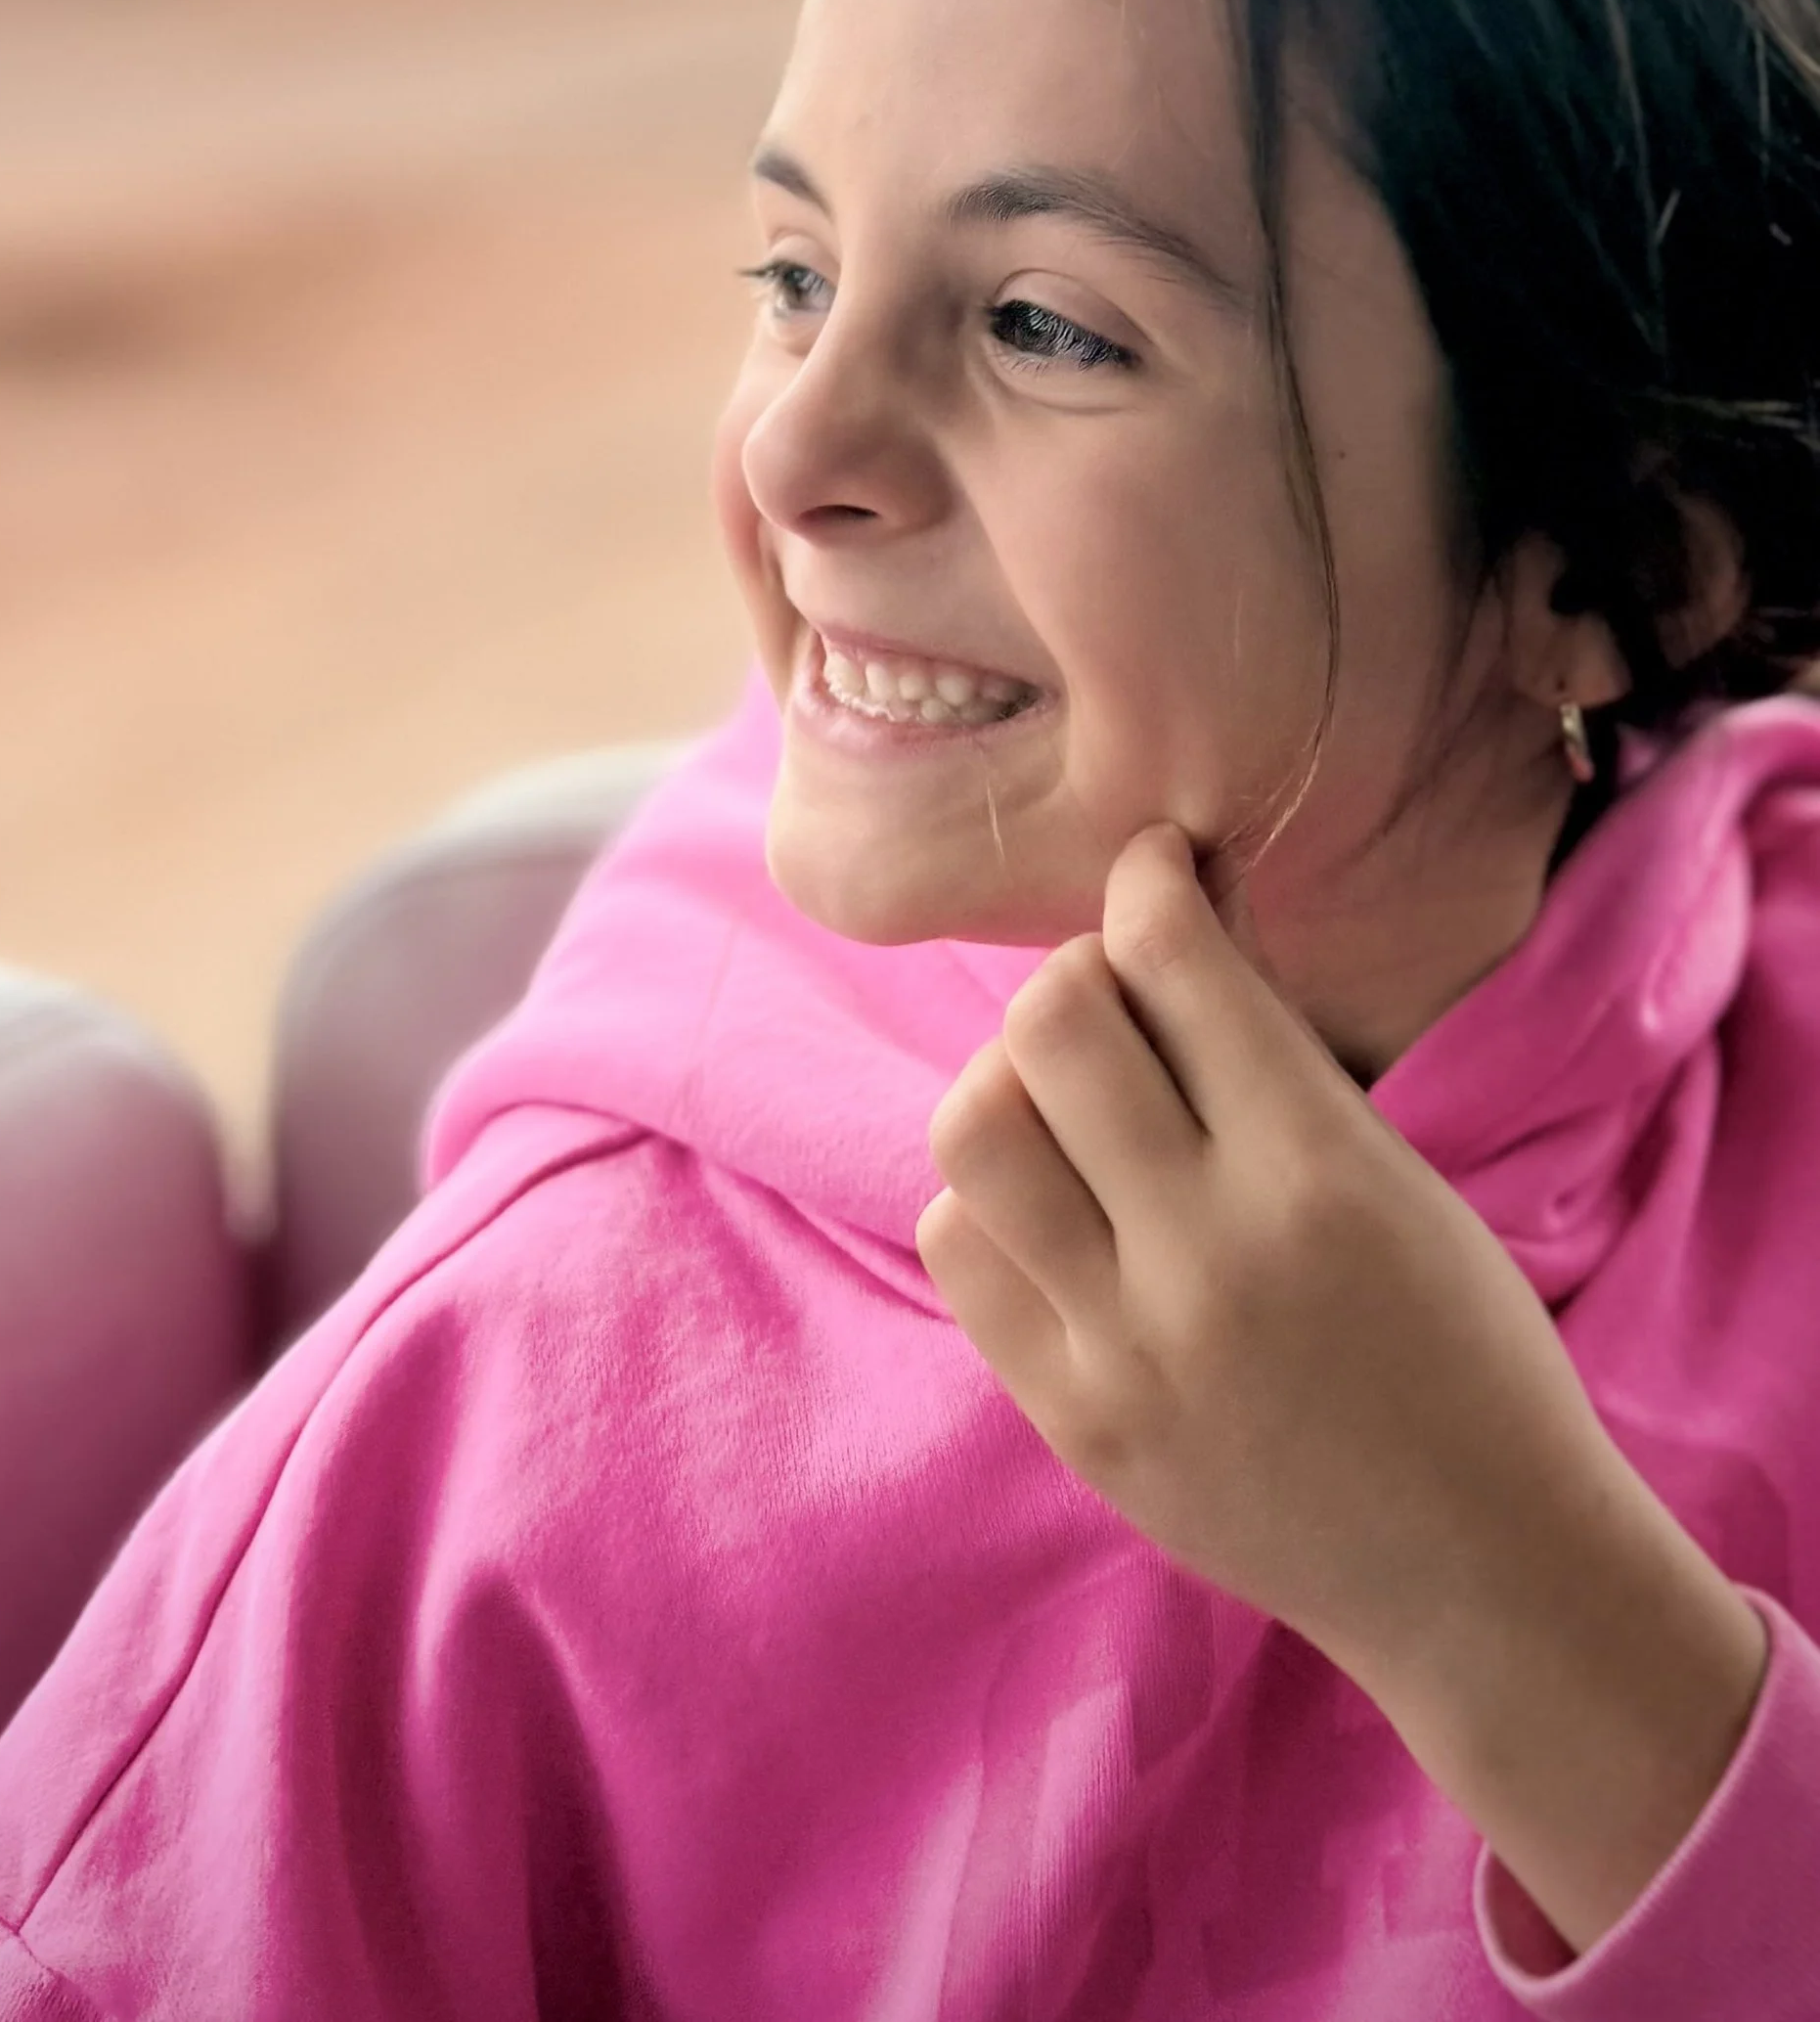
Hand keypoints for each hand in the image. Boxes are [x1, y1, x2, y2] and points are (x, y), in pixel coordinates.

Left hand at [917, 824, 1765, 1957]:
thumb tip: (1163, 916)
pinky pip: (962, 1249)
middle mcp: (1207, 1250)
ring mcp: (1126, 1346)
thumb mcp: (1399, 1177)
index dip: (1151, 882)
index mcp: (1315, 1168)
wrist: (1485, 1573)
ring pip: (974, 1129)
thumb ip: (1272, 1058)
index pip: (1170, 954)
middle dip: (1081, 979)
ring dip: (1016, 1089)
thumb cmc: (1466, 1353)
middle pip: (1051, 1021)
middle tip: (1120, 1009)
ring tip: (1075, 1119)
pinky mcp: (1073, 1423)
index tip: (1156, 874)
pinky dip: (997, 1206)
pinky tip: (1062, 1218)